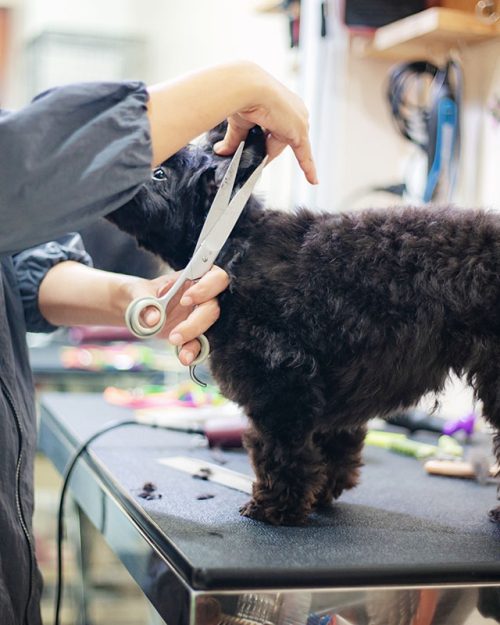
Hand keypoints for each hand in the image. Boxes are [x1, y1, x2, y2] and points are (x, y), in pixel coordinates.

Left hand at [130, 266, 228, 364]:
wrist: (136, 311)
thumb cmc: (141, 294)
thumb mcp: (137, 293)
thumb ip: (144, 301)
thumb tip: (153, 319)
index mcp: (194, 278)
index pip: (215, 277)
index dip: (207, 288)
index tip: (185, 299)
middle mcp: (203, 296)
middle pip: (214, 306)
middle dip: (197, 321)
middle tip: (174, 333)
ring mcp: (201, 315)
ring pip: (210, 326)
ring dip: (195, 337)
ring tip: (173, 343)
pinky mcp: (197, 333)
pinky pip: (202, 343)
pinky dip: (193, 351)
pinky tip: (183, 358)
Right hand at [213, 65, 317, 184]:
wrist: (244, 87)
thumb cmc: (239, 97)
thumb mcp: (239, 122)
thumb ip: (235, 139)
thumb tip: (221, 152)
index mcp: (281, 102)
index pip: (275, 128)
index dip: (264, 141)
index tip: (254, 151)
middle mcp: (294, 109)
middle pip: (280, 138)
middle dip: (265, 149)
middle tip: (249, 156)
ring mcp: (299, 120)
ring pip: (285, 146)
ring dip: (270, 154)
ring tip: (255, 159)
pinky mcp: (299, 132)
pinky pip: (305, 154)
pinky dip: (309, 168)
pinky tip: (313, 181)